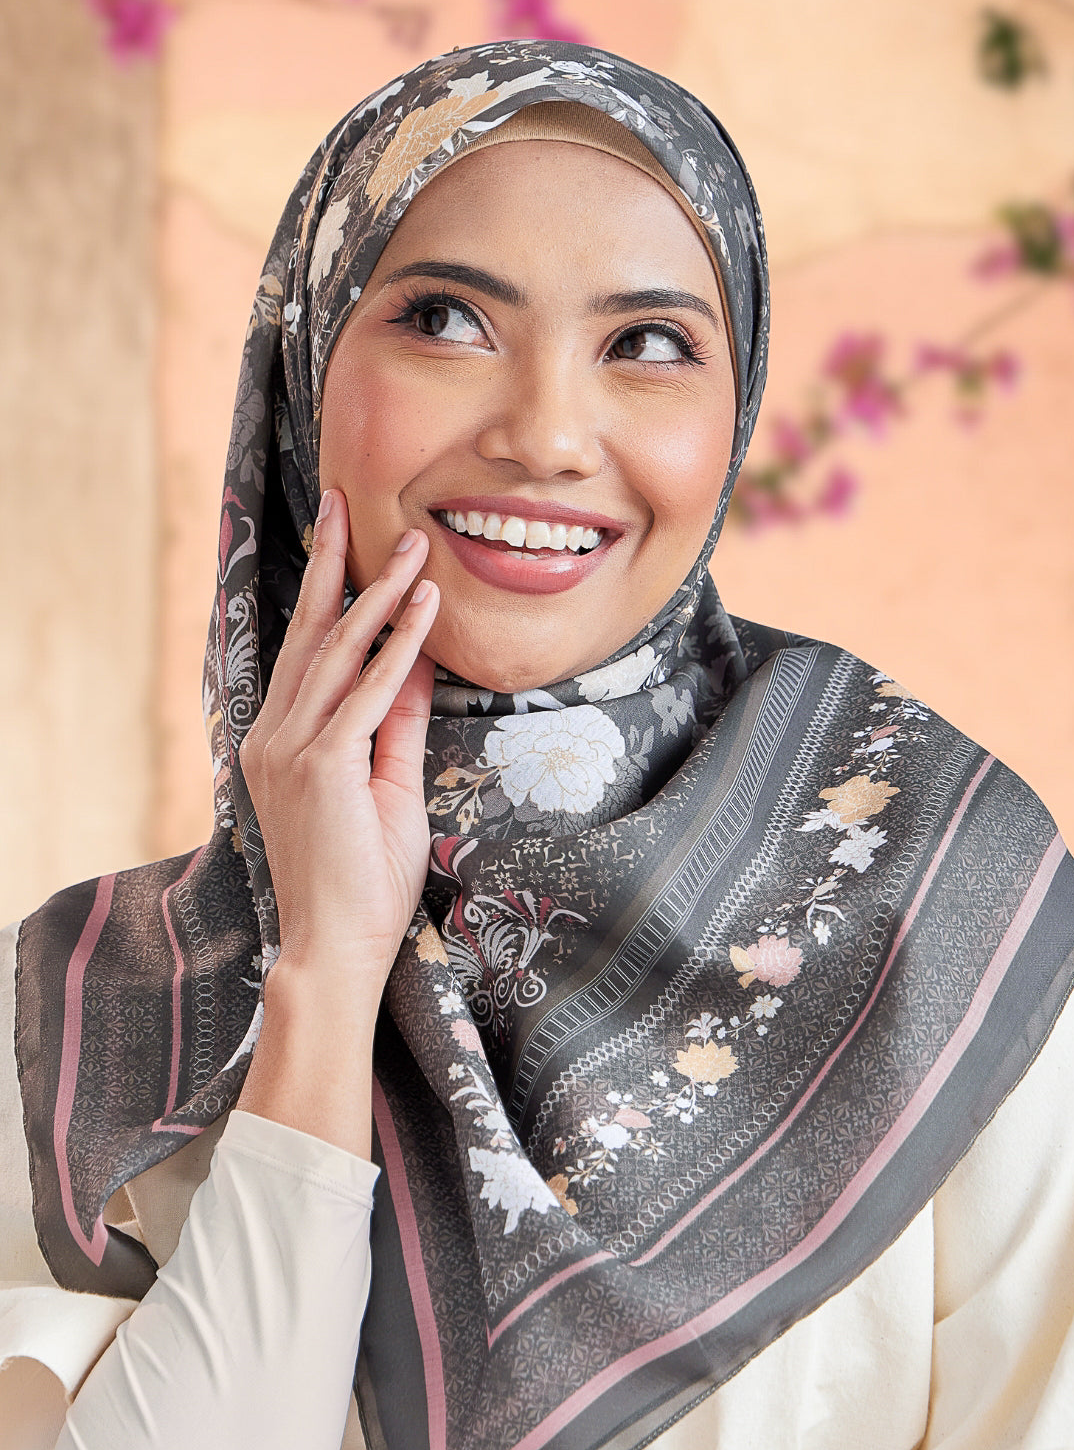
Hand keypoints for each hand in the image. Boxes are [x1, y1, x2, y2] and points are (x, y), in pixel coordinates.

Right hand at [238, 488, 438, 997]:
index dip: (326, 593)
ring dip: (379, 594)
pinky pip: (368, 692)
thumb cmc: (362, 878)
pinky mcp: (322, 767)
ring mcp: (291, 750)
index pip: (306, 653)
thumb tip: (416, 663)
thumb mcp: (387, 785)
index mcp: (279, 741)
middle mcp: (273, 737)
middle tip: (348, 503)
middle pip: (308, 634)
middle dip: (334, 565)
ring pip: (337, 652)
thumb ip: (396, 722)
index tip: (344, 540)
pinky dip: (399, 646)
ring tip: (411, 545)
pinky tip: (424, 606)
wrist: (337, 946)